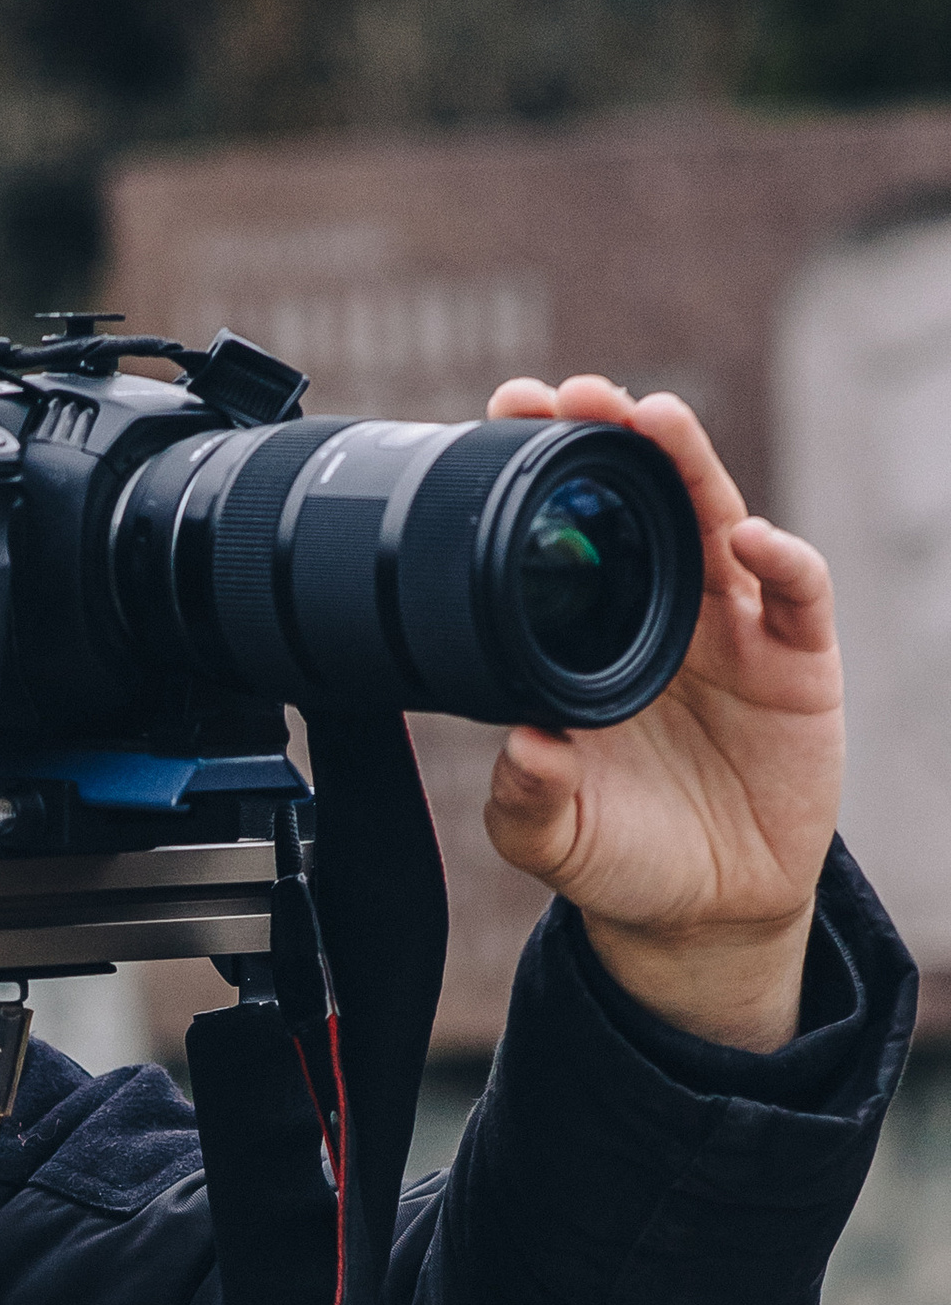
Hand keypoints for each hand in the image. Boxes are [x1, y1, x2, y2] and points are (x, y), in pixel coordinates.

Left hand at [480, 373, 844, 1050]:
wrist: (705, 913)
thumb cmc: (622, 858)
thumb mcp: (553, 840)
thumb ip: (527, 802)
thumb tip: (520, 748)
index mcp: (598, 634)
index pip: (572, 532)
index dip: (545, 469)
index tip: (504, 415)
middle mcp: (667, 613)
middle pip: (647, 500)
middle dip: (615, 436)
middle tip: (574, 391)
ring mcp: (738, 630)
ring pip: (720, 520)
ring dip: (690, 464)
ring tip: (653, 418)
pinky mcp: (800, 664)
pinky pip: (798, 594)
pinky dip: (784, 560)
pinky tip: (753, 542)